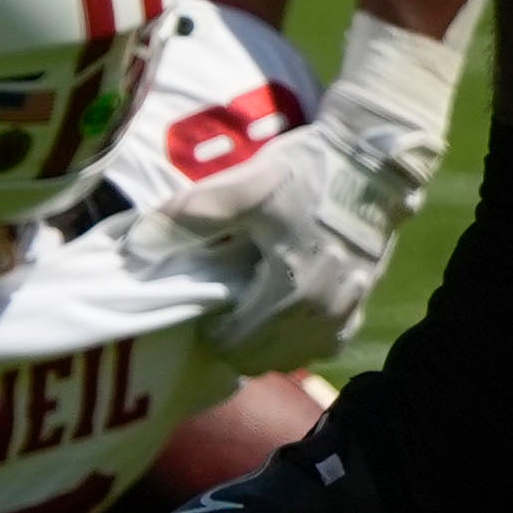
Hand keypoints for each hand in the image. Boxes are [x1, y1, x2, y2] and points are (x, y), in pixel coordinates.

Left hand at [118, 74, 437, 371]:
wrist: (375, 153)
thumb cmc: (309, 169)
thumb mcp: (246, 184)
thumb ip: (192, 216)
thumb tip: (137, 244)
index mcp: (288, 291)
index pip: (235, 345)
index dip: (211, 332)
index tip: (204, 305)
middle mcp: (321, 312)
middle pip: (263, 359)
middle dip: (237, 344)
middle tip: (223, 309)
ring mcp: (347, 308)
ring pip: (297, 356)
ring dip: (270, 347)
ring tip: (254, 314)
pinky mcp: (366, 298)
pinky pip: (330, 343)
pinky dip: (307, 340)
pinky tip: (294, 316)